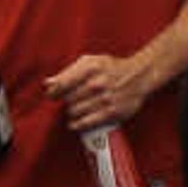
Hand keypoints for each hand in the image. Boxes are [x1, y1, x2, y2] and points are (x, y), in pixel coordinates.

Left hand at [44, 51, 159, 135]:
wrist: (140, 76)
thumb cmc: (112, 68)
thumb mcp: (91, 62)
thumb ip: (68, 72)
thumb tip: (48, 83)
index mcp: (90, 68)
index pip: (62, 84)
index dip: (53, 92)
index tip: (51, 96)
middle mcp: (98, 83)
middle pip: (68, 99)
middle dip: (65, 102)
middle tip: (69, 101)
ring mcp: (105, 99)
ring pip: (75, 111)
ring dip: (72, 112)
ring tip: (74, 110)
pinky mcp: (112, 112)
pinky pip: (88, 122)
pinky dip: (77, 125)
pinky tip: (74, 124)